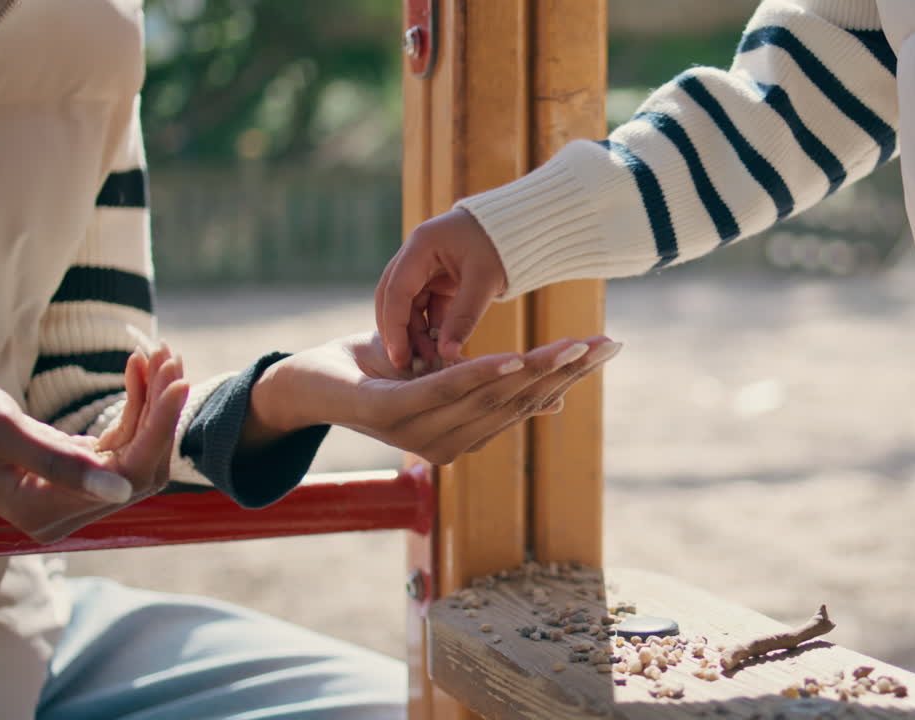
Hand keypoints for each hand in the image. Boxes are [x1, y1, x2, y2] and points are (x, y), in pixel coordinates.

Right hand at [0, 344, 187, 542]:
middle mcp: (64, 511)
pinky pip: (121, 438)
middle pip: (140, 465)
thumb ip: (59, 462)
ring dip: (152, 400)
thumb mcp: (1, 431)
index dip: (157, 428)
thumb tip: (121, 492)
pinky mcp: (77, 467)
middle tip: (167, 355)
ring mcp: (73, 491)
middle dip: (159, 408)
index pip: (126, 475)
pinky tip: (138, 365)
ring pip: (136, 449)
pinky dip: (135, 402)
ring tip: (159, 352)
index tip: (177, 380)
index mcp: (43, 512)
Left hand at [247, 332, 620, 464]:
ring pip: (489, 395)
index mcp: (464, 434)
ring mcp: (418, 434)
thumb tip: (555, 400)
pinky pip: (444, 390)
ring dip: (535, 370)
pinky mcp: (390, 414)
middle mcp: (447, 443)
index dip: (569, 375)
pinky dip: (481, 373)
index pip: (528, 402)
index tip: (608, 346)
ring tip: (574, 345)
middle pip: (517, 401)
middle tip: (607, 343)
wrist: (306, 383)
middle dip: (565, 370)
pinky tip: (514, 357)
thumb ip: (491, 387)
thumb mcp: (441, 376)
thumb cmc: (377, 373)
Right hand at [375, 208, 505, 370]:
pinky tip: (440, 349)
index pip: (395, 291)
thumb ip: (464, 318)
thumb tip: (445, 355)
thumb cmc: (503, 246)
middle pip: (393, 298)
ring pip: (408, 306)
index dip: (394, 327)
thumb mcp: (484, 281)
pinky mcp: (437, 279)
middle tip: (407, 365)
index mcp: (421, 245)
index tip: (399, 357)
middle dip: (398, 332)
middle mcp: (415, 254)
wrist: (521, 229)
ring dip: (416, 333)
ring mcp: (424, 267)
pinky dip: (431, 328)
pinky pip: (426, 307)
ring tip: (431, 361)